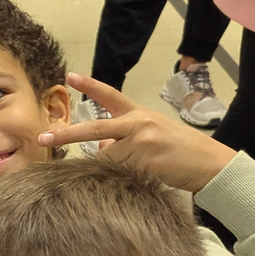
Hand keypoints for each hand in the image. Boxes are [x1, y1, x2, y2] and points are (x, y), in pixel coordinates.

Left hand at [38, 73, 236, 192]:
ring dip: (113, 168)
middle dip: (67, 133)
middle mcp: (137, 123)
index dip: (89, 86)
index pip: (110, 95)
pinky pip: (120, 173)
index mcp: (139, 113)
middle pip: (95, 128)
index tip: (69, 76)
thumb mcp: (154, 134)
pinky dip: (123, 179)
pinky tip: (144, 176)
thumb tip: (101, 148)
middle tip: (44, 136)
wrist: (210, 163)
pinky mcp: (144, 161)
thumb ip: (126, 137)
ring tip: (141, 168)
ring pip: (108, 159)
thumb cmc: (182, 151)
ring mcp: (140, 142)